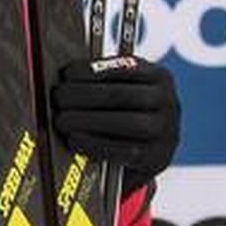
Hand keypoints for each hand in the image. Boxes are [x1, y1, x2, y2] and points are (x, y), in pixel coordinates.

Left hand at [50, 56, 179, 180]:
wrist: (147, 155)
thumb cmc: (126, 114)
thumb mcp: (123, 90)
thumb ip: (101, 80)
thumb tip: (62, 76)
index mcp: (159, 77)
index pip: (125, 67)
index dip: (92, 70)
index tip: (66, 74)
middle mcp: (168, 102)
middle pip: (122, 95)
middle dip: (84, 95)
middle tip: (58, 98)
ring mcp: (166, 131)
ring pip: (126, 123)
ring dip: (87, 120)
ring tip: (61, 120)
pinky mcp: (156, 158)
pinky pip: (123, 151)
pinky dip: (94, 144)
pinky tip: (74, 139)